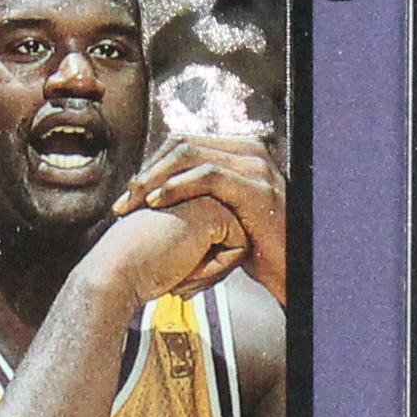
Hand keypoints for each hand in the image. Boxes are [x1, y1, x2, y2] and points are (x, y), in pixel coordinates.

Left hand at [112, 135, 285, 304]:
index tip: (130, 194)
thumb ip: (202, 196)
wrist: (292, 272)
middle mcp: (250, 151)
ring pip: (190, 154)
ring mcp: (256, 166)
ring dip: (155, 178)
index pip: (184, 144)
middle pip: (182, 145)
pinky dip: (177, 186)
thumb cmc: (257, 249)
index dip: (152, 165)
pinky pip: (208, 175)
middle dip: (148, 172)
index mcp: (240, 152)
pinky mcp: (256, 187)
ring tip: (134, 202)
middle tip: (124, 201)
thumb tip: (159, 191)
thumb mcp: (226, 215)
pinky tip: (157, 201)